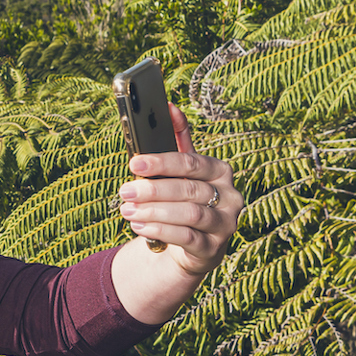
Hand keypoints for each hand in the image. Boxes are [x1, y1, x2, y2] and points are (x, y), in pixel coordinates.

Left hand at [118, 104, 236, 275]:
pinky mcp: (214, 249)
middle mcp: (230, 196)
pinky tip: (138, 226)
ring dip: (154, 212)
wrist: (192, 246)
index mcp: (221, 171)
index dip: (162, 162)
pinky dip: (159, 230)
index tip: (134, 163)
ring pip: (190, 214)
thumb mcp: (181, 172)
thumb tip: (170, 106)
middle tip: (125, 191)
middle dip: (153, 190)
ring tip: (127, 211)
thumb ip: (178, 141)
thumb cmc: (184, 200)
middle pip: (189, 189)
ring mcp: (226, 224)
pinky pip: (186, 237)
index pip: (192, 163)